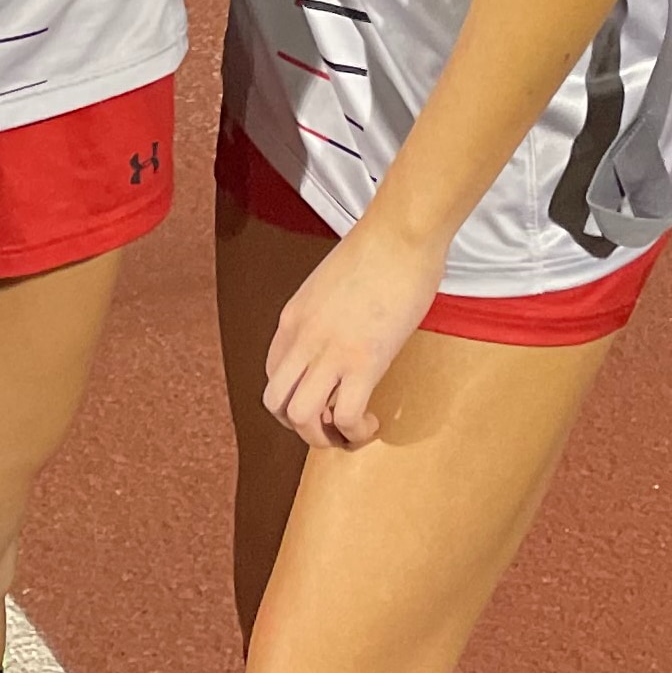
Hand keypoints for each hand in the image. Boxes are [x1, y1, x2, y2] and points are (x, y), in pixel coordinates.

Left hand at [262, 218, 446, 450]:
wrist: (398, 235)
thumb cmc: (376, 250)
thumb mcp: (331, 284)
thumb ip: (326, 313)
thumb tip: (342, 333)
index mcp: (293, 318)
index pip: (272, 374)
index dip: (294, 396)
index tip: (322, 397)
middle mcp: (303, 339)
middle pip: (276, 404)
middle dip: (301, 427)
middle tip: (332, 423)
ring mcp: (330, 352)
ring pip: (300, 418)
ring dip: (323, 438)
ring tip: (350, 430)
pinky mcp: (363, 361)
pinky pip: (344, 417)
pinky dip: (355, 431)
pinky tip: (371, 421)